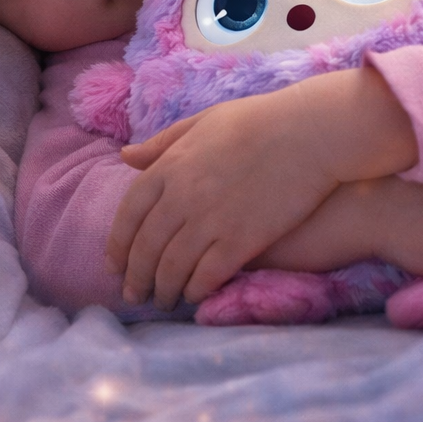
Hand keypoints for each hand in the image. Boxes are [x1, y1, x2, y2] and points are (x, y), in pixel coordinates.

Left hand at [105, 88, 340, 311]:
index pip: (129, 214)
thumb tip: (125, 156)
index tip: (115, 264)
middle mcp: (182, 196)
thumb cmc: (257, 120)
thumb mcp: (202, 122)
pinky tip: (194, 296)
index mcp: (169, 166)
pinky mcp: (240, 241)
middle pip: (146, 247)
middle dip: (136, 276)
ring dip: (162, 289)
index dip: (118, 244)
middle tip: (134, 294)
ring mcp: (210, 220)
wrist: (307, 132)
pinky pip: (206, 276)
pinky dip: (194, 290)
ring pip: (172, 267)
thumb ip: (163, 143)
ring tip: (163, 301)